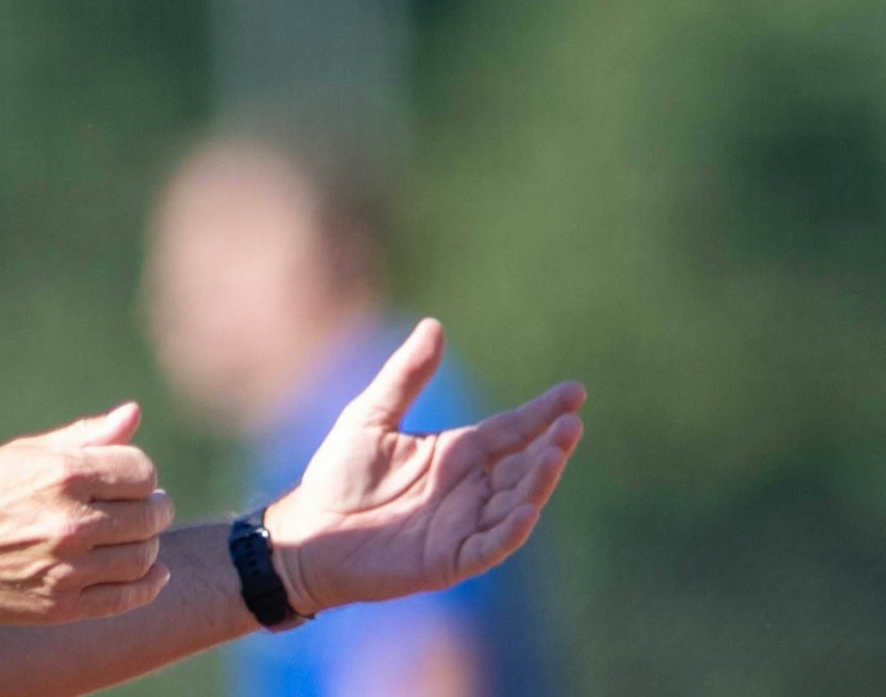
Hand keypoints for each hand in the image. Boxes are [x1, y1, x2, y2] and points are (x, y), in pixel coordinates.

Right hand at [0, 402, 175, 623]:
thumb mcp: (25, 453)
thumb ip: (85, 437)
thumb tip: (133, 414)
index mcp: (62, 474)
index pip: (142, 472)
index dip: (141, 473)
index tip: (130, 478)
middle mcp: (68, 522)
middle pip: (149, 514)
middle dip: (154, 507)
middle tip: (147, 506)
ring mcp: (66, 568)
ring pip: (143, 556)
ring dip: (151, 543)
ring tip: (138, 536)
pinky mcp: (61, 606)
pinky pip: (126, 597)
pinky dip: (149, 585)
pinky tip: (153, 572)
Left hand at [263, 319, 585, 614]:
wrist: (310, 533)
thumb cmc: (338, 476)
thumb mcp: (371, 415)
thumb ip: (405, 376)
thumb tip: (434, 324)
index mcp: (457, 453)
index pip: (512, 429)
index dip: (544, 412)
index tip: (576, 392)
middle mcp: (469, 488)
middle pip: (524, 465)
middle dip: (551, 446)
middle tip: (571, 423)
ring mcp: (464, 526)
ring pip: (516, 502)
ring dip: (539, 482)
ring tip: (557, 454)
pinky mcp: (450, 560)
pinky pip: (491, 546)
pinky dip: (511, 530)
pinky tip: (527, 510)